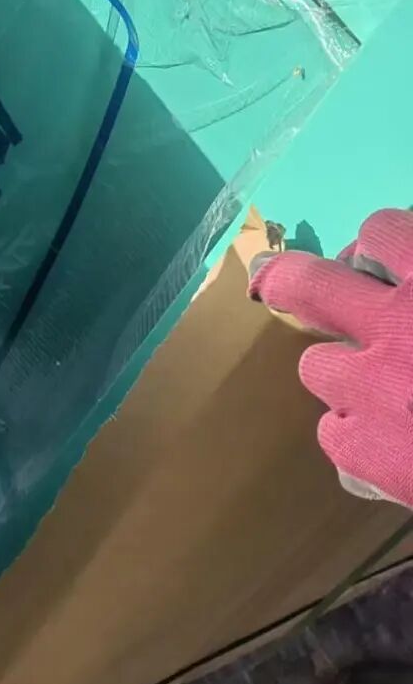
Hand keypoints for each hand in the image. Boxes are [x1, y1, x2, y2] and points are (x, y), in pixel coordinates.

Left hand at [249, 209, 412, 508]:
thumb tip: (408, 276)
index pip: (380, 231)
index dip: (380, 245)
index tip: (383, 260)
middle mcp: (394, 324)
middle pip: (307, 284)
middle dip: (292, 281)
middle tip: (283, 285)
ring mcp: (371, 389)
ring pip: (318, 365)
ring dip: (343, 373)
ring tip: (381, 392)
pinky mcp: (365, 452)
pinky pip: (334, 432)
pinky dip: (359, 437)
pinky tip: (392, 448)